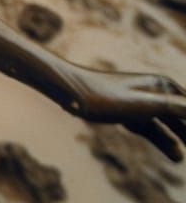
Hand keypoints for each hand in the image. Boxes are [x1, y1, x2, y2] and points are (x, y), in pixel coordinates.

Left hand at [67, 68, 185, 161]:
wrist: (71, 92)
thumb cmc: (104, 96)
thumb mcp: (140, 105)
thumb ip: (170, 108)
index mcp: (163, 86)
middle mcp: (155, 92)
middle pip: (182, 116)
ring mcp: (142, 103)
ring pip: (169, 125)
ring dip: (180, 139)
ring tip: (181, 159)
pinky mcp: (130, 113)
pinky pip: (153, 129)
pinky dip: (164, 141)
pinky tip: (175, 154)